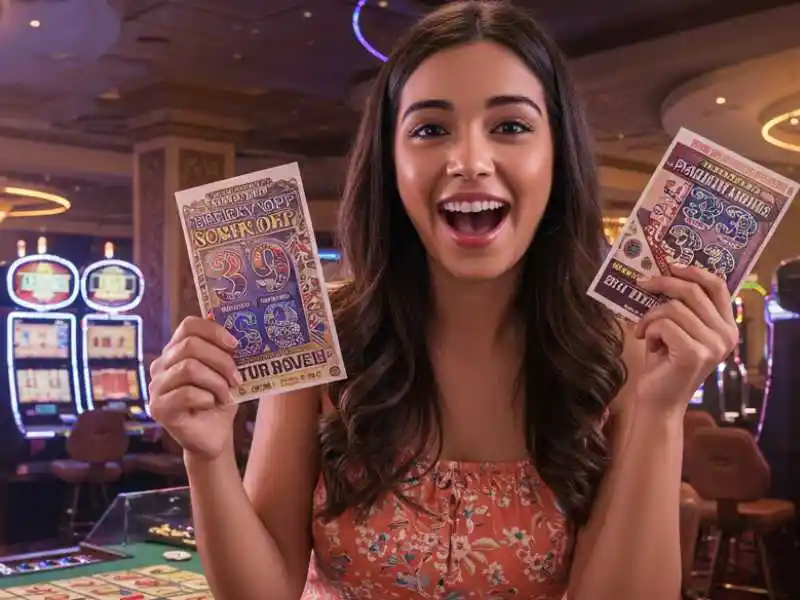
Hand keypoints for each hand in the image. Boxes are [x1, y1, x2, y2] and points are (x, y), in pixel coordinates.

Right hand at [149, 316, 240, 460]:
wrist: (214, 435)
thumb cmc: (220, 399)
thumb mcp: (227, 372)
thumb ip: (227, 353)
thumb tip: (241, 334)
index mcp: (177, 350)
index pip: (189, 325)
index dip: (214, 331)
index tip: (235, 345)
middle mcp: (162, 365)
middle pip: (190, 345)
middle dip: (221, 360)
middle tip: (236, 377)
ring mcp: (156, 386)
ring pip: (189, 368)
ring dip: (216, 382)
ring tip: (226, 394)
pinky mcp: (158, 408)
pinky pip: (186, 393)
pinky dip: (207, 398)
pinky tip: (211, 404)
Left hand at [631, 264, 738, 416]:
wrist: (658, 400)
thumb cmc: (664, 362)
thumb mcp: (676, 328)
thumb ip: (680, 305)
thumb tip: (661, 272)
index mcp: (726, 326)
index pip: (717, 285)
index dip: (693, 271)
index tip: (670, 265)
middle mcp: (725, 335)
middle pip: (692, 291)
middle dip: (661, 284)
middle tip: (640, 283)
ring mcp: (712, 346)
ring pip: (673, 308)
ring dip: (650, 317)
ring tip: (644, 331)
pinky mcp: (694, 354)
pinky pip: (664, 325)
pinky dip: (648, 330)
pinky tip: (646, 343)